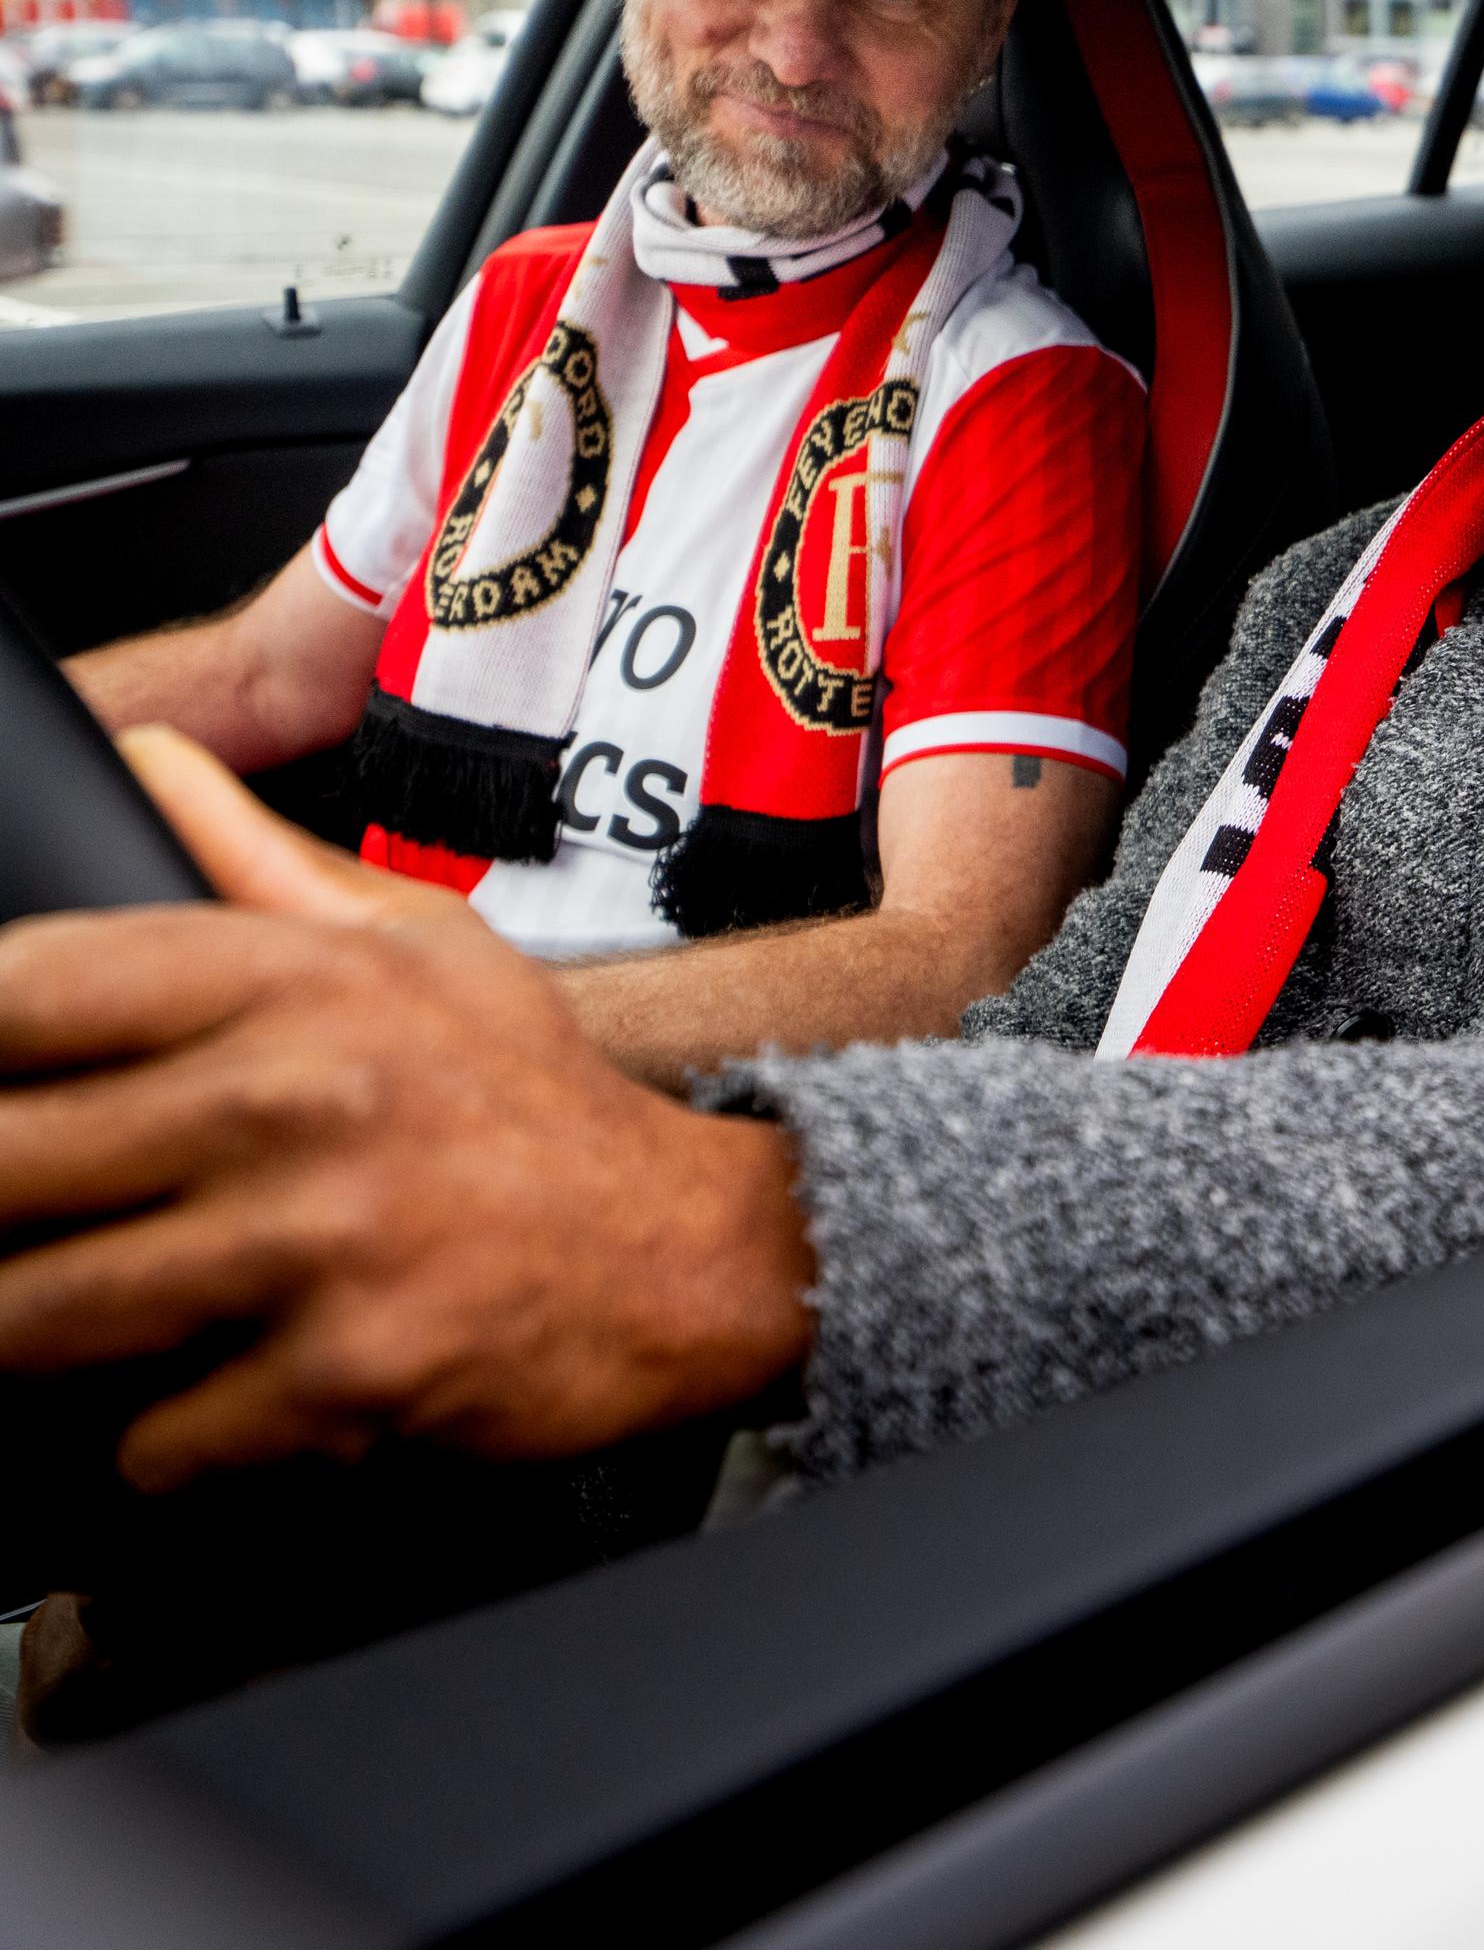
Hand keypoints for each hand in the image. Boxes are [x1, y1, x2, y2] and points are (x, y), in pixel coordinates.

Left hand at [0, 733, 815, 1488]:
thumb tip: (142, 758)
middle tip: (28, 1221)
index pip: (25, 988)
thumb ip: (260, 862)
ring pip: (37, 1320)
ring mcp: (320, 1242)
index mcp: (303, 977)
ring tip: (98, 1319)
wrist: (694, 1253)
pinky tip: (214, 1400)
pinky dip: (161, 1445)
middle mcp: (304, 1098)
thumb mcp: (425, 945)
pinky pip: (149, 1446)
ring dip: (46, 1337)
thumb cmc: (537, 1101)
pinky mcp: (341, 1379)